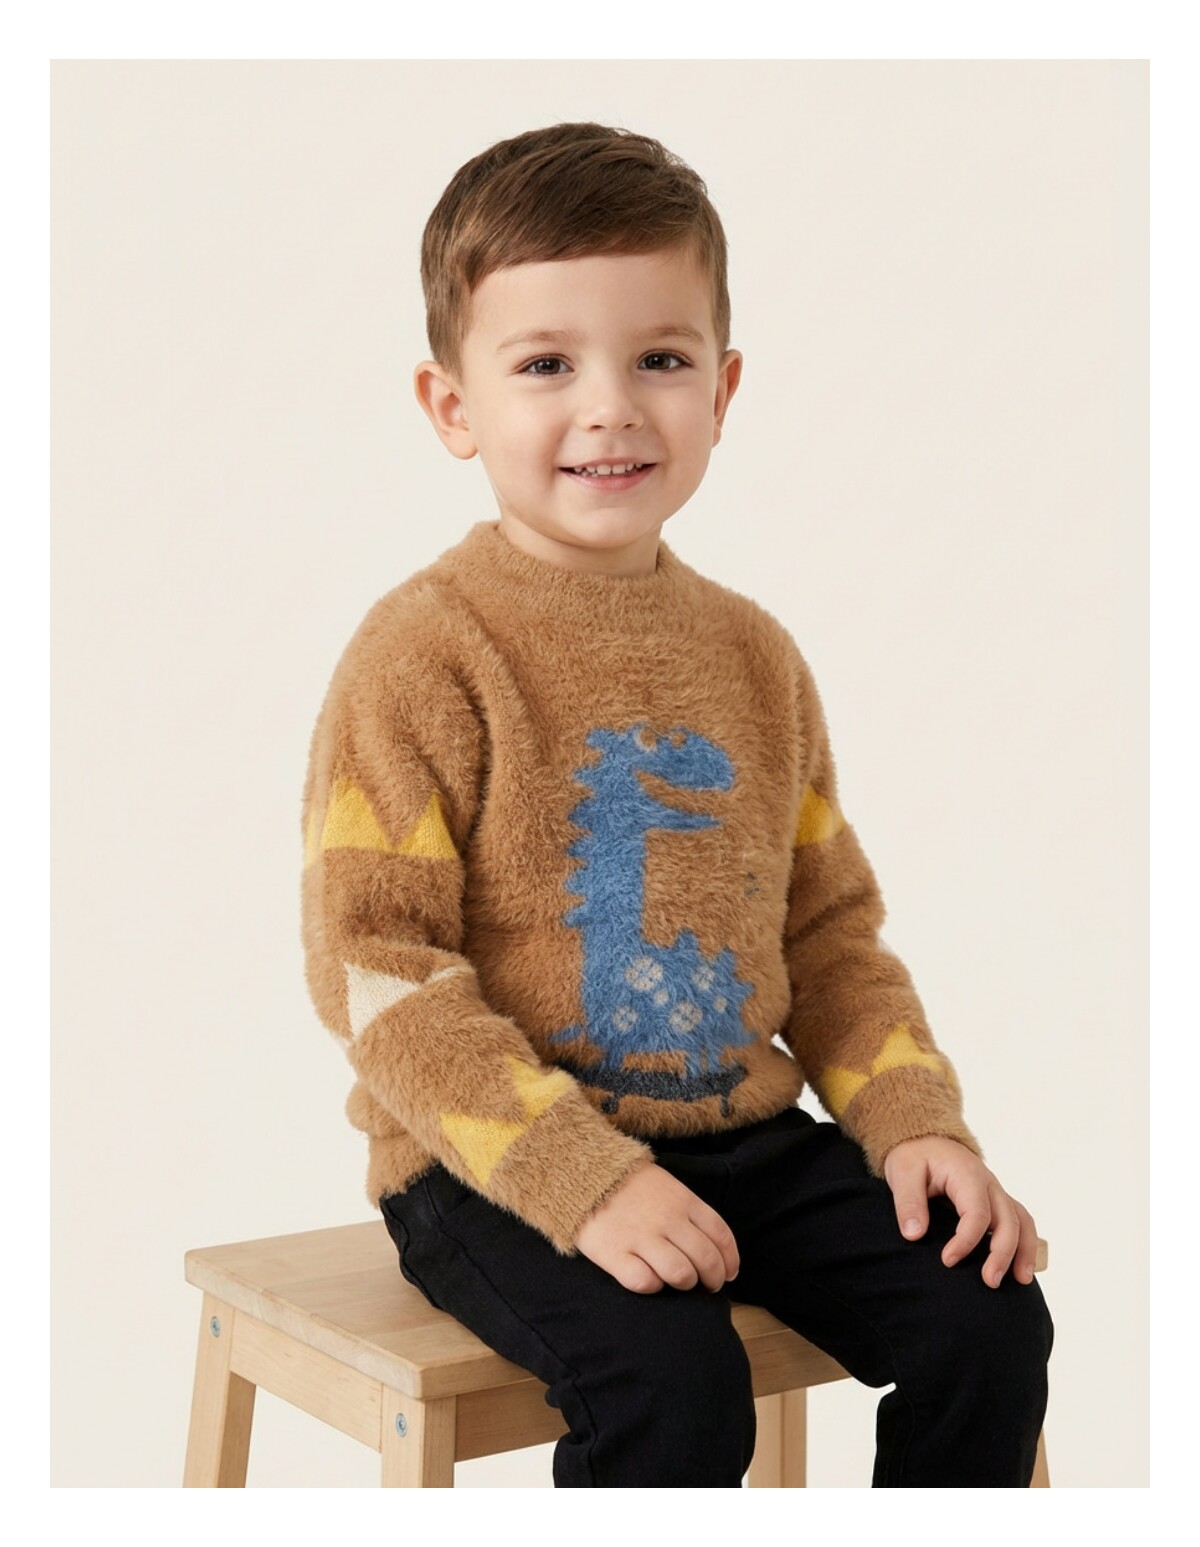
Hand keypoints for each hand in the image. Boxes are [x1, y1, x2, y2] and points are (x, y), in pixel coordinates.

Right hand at [574, 1162, 740, 1294]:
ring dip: (685, 1283)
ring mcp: (642, 1237)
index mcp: (684, 1201)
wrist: (584, 1173)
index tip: (728, 1274)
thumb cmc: (630, 1184)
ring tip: (678, 1282)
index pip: (721, 1236)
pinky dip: (652, 1286)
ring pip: (681, 1274)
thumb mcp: (668, 1186)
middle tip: (706, 1286)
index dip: (730, 1261)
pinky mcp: (615, 1254)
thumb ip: (689, 1213)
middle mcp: (668, 1220)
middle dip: (712, 1279)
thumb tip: (712, 1248)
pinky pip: (645, 1283)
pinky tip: (649, 1279)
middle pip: (706, 1260)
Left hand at [883, 1135, 1038, 1288]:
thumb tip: (914, 1235)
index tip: (948, 1260)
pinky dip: (1025, 1242)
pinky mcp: (996, 1201)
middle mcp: (988, 1183)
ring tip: (1021, 1280)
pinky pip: (1019, 1221)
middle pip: (1008, 1219)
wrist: (924, 1139)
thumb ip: (908, 1202)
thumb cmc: (914, 1155)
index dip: (966, 1240)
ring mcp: (995, 1192)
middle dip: (1002, 1253)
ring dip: (1024, 1250)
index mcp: (967, 1174)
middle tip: (990, 1281)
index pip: (977, 1212)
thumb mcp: (902, 1171)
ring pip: (1021, 1221)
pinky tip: (1020, 1266)